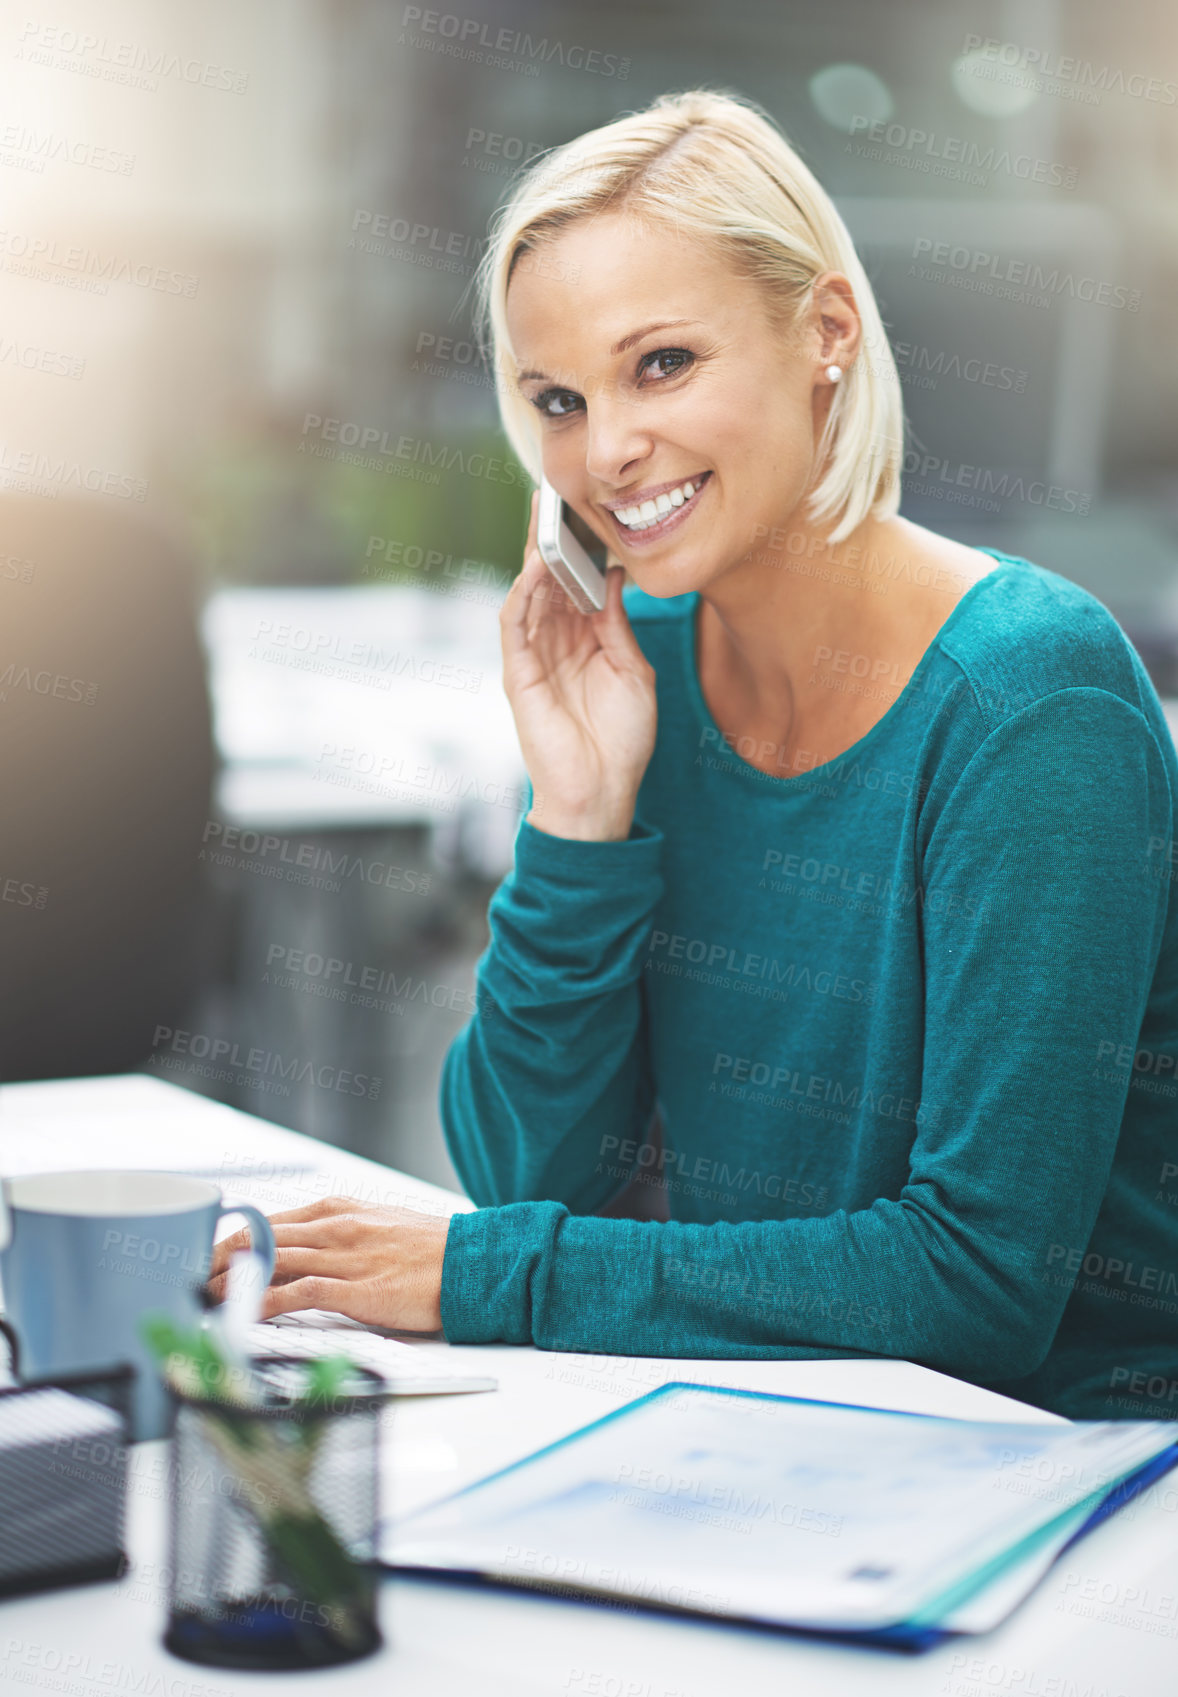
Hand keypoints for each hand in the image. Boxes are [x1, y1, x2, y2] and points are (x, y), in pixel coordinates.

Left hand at [206, 1196, 452, 1332]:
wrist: (476, 1262)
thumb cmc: (434, 1252)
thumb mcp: (380, 1230)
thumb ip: (342, 1239)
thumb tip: (307, 1260)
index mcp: (341, 1209)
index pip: (271, 1221)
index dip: (234, 1239)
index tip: (207, 1255)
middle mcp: (336, 1227)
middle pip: (261, 1238)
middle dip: (219, 1259)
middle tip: (188, 1277)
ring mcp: (345, 1256)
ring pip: (270, 1263)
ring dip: (230, 1282)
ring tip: (200, 1298)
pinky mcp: (356, 1289)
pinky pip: (297, 1294)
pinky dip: (263, 1303)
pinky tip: (241, 1314)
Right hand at [503, 489, 657, 839]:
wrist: (602, 792)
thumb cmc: (620, 739)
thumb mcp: (631, 669)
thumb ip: (617, 622)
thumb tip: (615, 574)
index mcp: (583, 639)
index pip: (576, 581)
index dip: (580, 546)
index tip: (589, 507)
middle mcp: (554, 642)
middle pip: (548, 579)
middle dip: (551, 538)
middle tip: (555, 493)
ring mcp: (533, 657)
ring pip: (528, 594)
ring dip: (534, 555)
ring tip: (544, 516)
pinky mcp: (518, 675)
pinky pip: (514, 625)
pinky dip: (522, 593)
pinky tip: (536, 566)